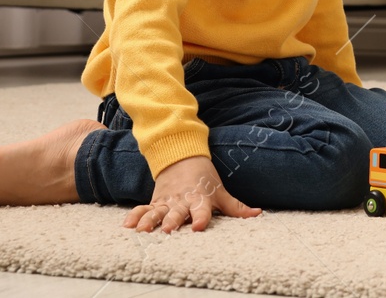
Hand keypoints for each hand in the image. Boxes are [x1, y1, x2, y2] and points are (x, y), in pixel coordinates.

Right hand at [124, 155, 260, 232]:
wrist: (182, 156)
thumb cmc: (205, 178)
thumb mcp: (221, 191)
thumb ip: (237, 207)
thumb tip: (258, 214)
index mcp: (200, 199)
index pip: (202, 210)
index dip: (201, 218)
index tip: (199, 226)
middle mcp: (182, 201)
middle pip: (177, 213)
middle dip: (173, 221)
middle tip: (167, 230)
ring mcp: (167, 201)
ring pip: (157, 212)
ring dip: (150, 221)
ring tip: (143, 230)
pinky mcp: (155, 201)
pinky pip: (143, 209)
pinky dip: (135, 216)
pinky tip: (127, 225)